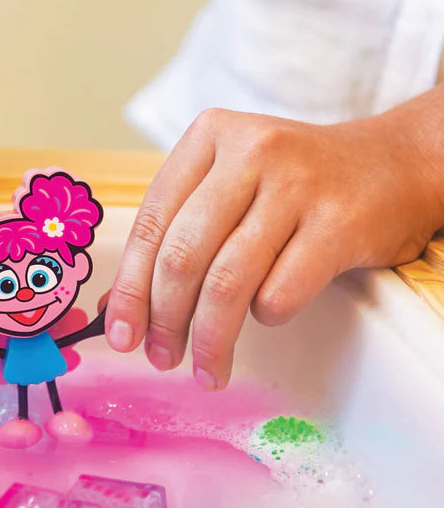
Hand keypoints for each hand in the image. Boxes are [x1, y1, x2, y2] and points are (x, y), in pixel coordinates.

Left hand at [106, 106, 443, 389]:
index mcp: (208, 137)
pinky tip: (267, 315)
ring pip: (227, 281)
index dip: (129, 289)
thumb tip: (116, 309)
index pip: (150, 224)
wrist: (392, 166)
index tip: (119, 336)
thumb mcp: (228, 186)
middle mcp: (249, 152)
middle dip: (164, 320)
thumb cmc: (294, 185)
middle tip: (162, 358)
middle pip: (182, 256)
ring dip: (210, 339)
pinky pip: (280, 292)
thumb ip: (175, 234)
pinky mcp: (339, 222)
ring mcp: (297, 184)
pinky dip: (266, 316)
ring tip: (207, 369)